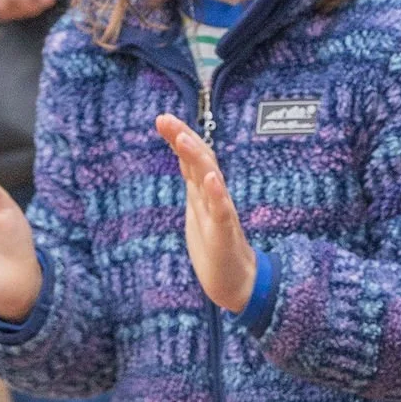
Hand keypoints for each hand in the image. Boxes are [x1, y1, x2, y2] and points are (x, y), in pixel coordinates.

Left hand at [157, 114, 257, 313]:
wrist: (238, 284)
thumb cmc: (217, 249)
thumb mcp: (198, 210)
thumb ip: (194, 184)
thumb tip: (184, 158)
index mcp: (203, 193)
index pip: (191, 158)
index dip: (178, 136)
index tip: (162, 118)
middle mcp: (213, 198)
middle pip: (201, 160)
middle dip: (183, 138)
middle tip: (165, 118)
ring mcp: (221, 214)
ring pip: (211, 180)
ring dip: (197, 158)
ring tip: (183, 139)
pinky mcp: (226, 235)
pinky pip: (223, 211)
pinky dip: (217, 194)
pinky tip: (211, 179)